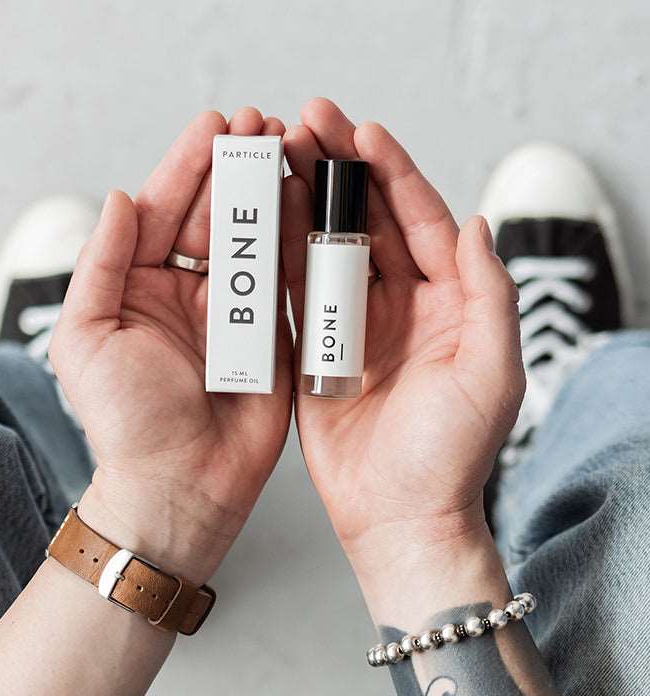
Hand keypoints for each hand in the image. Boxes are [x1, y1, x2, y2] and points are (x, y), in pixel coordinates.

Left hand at [49, 107, 291, 583]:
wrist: (181, 484)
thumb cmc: (127, 423)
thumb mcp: (86, 339)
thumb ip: (101, 264)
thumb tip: (119, 196)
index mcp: (139, 287)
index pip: (163, 210)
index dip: (189, 165)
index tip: (216, 126)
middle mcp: (189, 293)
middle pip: (215, 215)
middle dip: (237, 167)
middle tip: (264, 125)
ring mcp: (236, 313)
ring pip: (255, 239)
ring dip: (272, 193)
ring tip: (291, 148)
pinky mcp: (274, 336)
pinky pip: (287, 281)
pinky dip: (298, 240)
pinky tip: (308, 202)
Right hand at [282, 99, 523, 612]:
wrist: (397, 515)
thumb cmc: (449, 455)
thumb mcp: (491, 373)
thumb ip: (489, 296)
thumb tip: (475, 224)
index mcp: (446, 302)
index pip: (420, 219)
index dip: (392, 172)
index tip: (362, 132)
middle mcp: (400, 305)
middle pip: (368, 220)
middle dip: (338, 169)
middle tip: (307, 123)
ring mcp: (353, 325)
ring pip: (327, 246)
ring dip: (303, 201)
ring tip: (277, 155)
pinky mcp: (314, 349)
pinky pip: (296, 291)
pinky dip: (280, 254)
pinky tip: (261, 219)